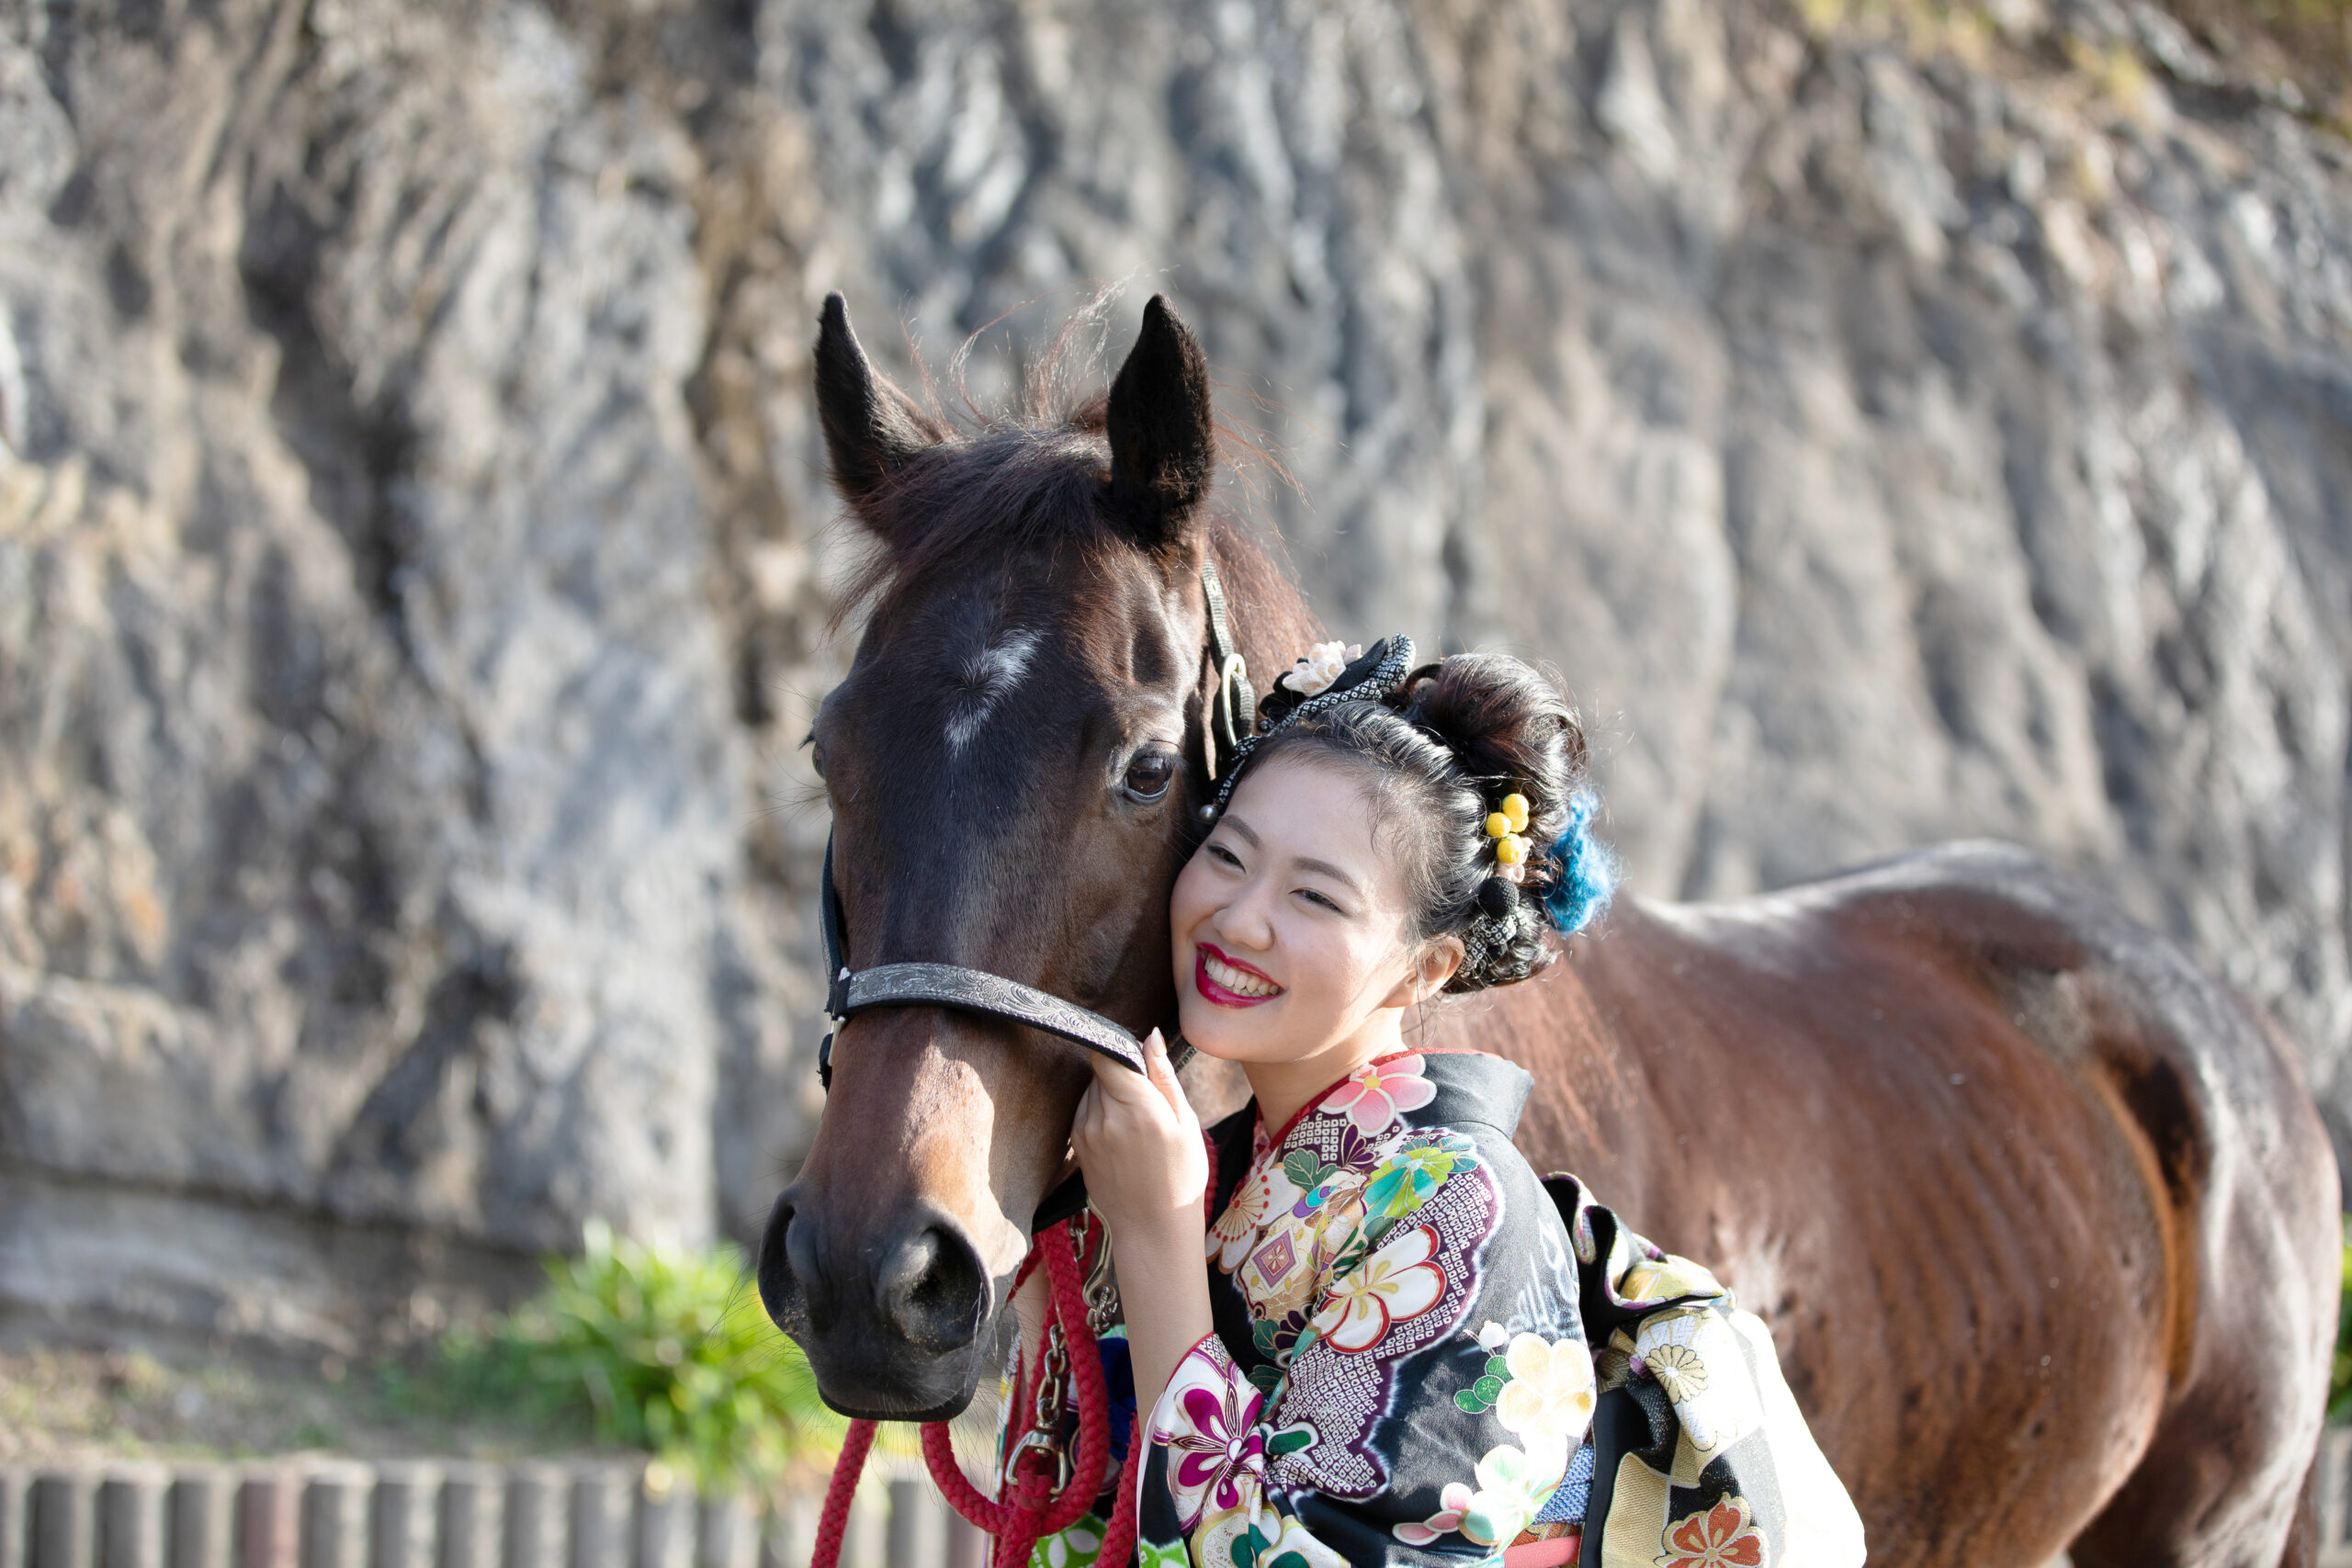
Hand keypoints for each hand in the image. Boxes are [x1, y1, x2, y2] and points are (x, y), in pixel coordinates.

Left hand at [1070, 1029, 1208, 1247]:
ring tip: (1135, 1120)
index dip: (1120, 1049)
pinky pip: (1084, 1110)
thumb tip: (1150, 1036)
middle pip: (1100, 1071)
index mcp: (1138, 1109)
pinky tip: (1121, 1133)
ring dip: (1108, 1092)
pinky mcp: (1078, 1145)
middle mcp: (1106, 1118)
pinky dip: (1099, 1111)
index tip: (1137, 1058)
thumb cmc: (1181, 1176)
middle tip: (1145, 1098)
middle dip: (1120, 1073)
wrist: (1153, 1227)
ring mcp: (1086, 1133)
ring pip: (1091, 1089)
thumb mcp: (1186, 1123)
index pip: (1107, 1055)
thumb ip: (1164, 1077)